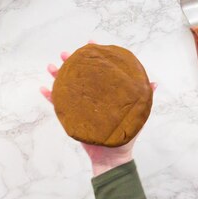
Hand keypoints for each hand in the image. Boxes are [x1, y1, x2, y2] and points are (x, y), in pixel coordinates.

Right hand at [41, 49, 156, 176]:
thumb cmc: (125, 135)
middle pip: (80, 73)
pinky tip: (42, 88)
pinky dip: (50, 96)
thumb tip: (155, 83)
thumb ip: (144, 97)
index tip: (91, 41)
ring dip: (57, 75)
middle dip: (71, 61)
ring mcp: (80, 104)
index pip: (100, 68)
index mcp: (105, 91)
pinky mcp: (71, 116)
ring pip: (66, 85)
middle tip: (64, 53)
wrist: (112, 157)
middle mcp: (92, 94)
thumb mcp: (136, 114)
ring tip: (51, 66)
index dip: (95, 54)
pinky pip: (57, 104)